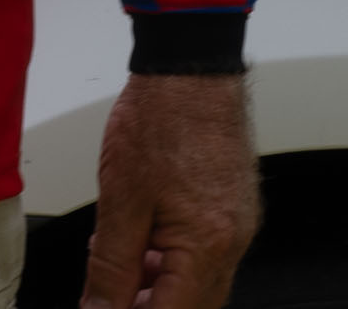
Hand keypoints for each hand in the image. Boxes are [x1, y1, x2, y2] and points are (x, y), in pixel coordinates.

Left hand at [84, 71, 259, 308]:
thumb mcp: (120, 201)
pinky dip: (173, 260)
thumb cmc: (162, 116)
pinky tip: (142, 242)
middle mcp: (233, 238)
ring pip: (199, 282)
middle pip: (192, 306)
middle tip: (108, 298)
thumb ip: (110, 269)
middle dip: (149, 308)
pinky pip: (206, 252)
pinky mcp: (234, 203)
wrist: (190, 63)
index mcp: (207, 244)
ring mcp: (238, 221)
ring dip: (159, 289)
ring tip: (118, 269)